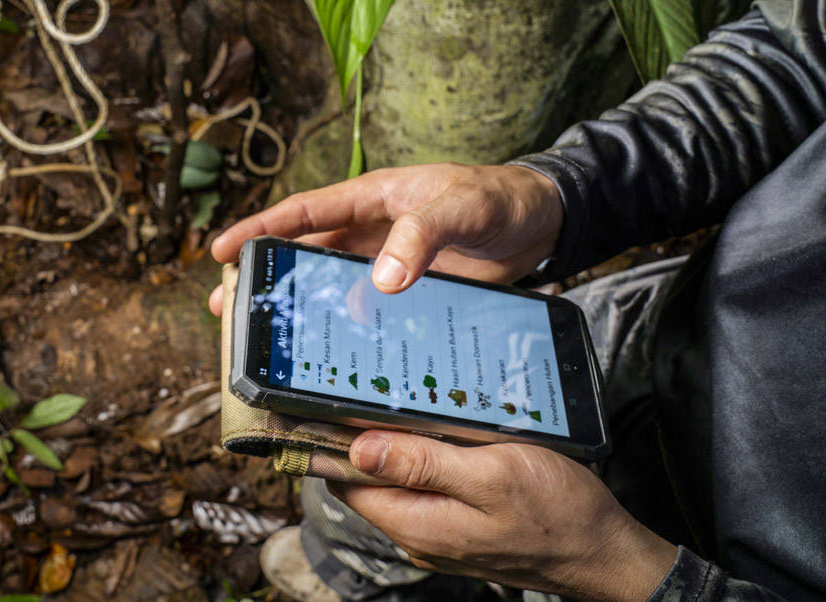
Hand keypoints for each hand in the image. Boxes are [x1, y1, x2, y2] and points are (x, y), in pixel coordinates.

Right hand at [208, 163, 562, 315]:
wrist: (543, 222)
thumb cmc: (499, 198)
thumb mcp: (462, 207)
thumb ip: (422, 235)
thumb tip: (380, 280)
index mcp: (371, 198)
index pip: (304, 212)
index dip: (260, 230)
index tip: (221, 250)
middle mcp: (370, 233)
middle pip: (303, 256)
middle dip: (264, 280)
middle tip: (225, 308)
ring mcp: (386, 265)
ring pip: (330, 290)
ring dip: (300, 312)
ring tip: (265, 340)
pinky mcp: (408, 294)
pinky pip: (368, 314)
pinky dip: (346, 332)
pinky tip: (333, 356)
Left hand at [332, 432, 677, 601]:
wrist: (605, 552)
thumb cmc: (558, 513)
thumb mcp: (491, 475)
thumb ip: (423, 464)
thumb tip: (359, 449)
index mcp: (417, 524)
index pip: (346, 482)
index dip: (336, 441)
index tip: (336, 401)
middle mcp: (419, 535)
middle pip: (369, 480)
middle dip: (371, 436)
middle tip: (384, 389)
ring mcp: (440, 533)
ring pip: (400, 482)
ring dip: (404, 445)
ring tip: (417, 405)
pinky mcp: (461, 527)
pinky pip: (428, 488)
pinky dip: (429, 459)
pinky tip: (447, 433)